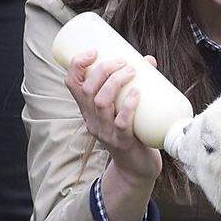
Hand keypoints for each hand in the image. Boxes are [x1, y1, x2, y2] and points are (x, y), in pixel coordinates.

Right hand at [65, 50, 161, 181]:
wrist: (136, 169)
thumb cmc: (132, 132)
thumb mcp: (124, 108)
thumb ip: (134, 84)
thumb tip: (149, 60)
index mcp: (87, 110)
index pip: (72, 84)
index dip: (77, 65)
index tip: (93, 51)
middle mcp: (92, 120)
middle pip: (88, 90)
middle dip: (103, 70)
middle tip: (123, 61)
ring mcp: (105, 132)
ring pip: (102, 103)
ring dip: (116, 82)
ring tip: (131, 71)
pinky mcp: (122, 142)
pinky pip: (121, 122)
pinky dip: (128, 106)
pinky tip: (136, 94)